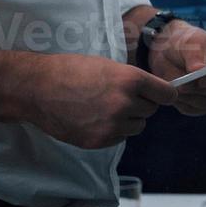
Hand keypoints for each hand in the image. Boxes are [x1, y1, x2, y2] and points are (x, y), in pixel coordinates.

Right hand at [21, 53, 177, 149]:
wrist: (38, 89)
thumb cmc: (72, 70)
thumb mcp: (109, 66)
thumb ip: (133, 80)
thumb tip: (155, 92)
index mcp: (131, 80)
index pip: (167, 95)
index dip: (163, 94)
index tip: (161, 95)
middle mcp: (125, 104)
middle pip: (151, 111)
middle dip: (142, 105)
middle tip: (121, 97)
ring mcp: (112, 125)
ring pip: (137, 126)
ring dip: (129, 120)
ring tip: (106, 108)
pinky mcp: (99, 140)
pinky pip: (120, 137)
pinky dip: (113, 130)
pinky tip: (96, 119)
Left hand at [145, 20, 205, 115]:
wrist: (169, 52)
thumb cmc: (187, 43)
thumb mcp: (191, 42)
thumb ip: (196, 56)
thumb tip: (199, 70)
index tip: (202, 79)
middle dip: (201, 89)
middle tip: (183, 83)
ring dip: (189, 95)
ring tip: (175, 85)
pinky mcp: (199, 107)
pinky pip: (191, 109)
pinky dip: (181, 101)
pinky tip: (174, 90)